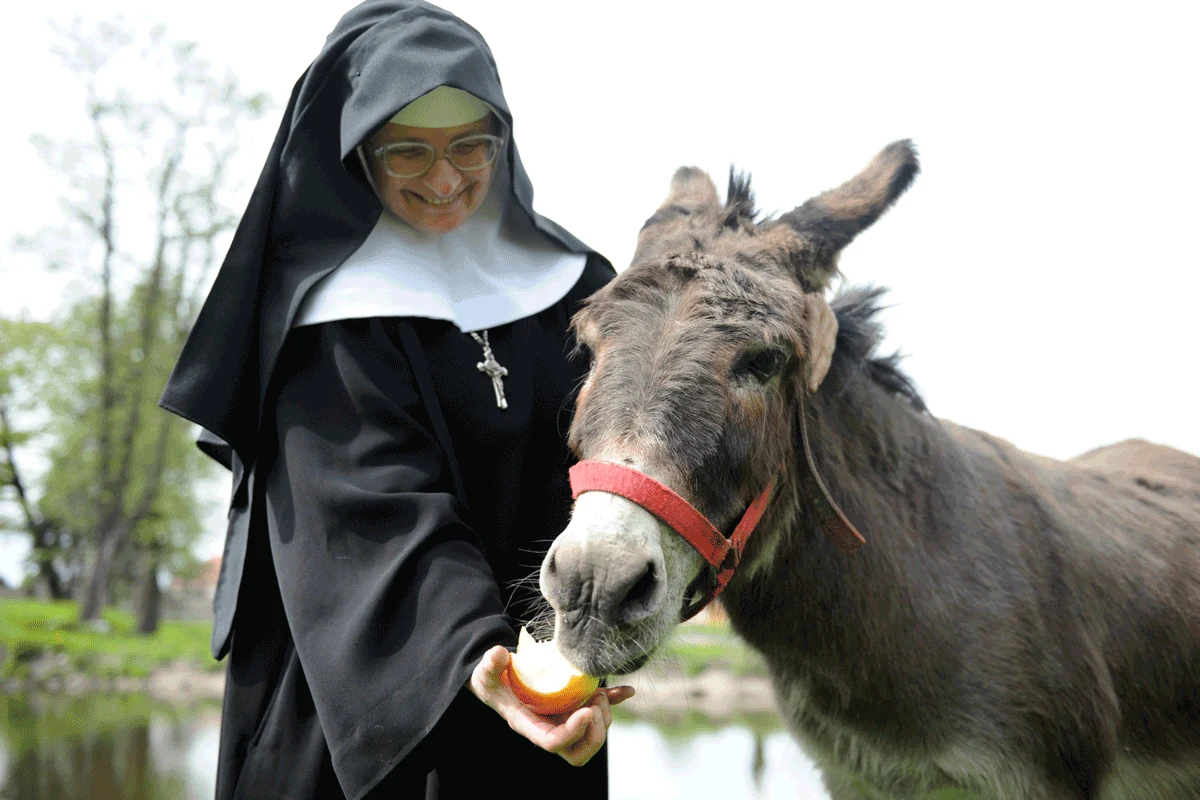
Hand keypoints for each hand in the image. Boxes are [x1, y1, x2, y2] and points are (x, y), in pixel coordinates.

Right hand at [468, 644, 634, 765]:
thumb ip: (490, 664)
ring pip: (591, 737)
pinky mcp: (574, 708)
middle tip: (596, 703)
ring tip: (601, 693)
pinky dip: (614, 702)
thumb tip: (500, 654)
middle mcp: (549, 727)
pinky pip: (599, 713)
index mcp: (528, 724)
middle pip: (578, 751)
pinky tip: (626, 691)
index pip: (553, 742)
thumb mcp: (486, 672)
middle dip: (595, 733)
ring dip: (604, 718)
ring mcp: (563, 720)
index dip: (573, 732)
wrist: (499, 679)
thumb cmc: (493, 680)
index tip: (586, 711)